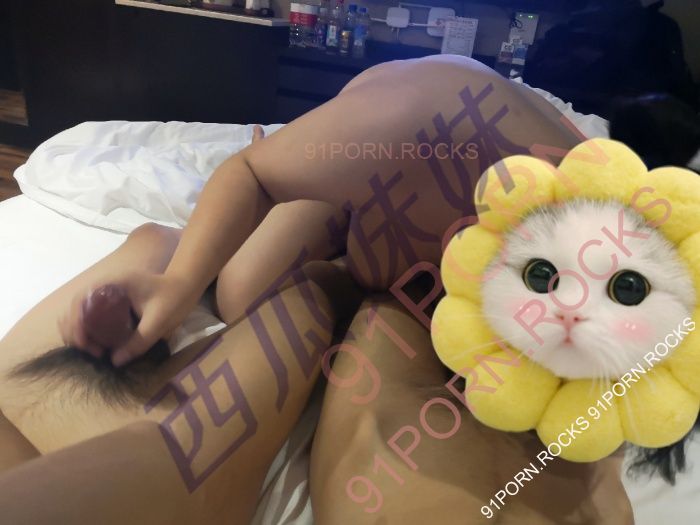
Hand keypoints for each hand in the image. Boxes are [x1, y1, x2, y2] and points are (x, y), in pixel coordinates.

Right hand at [59, 272, 196, 365]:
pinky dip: (91, 331)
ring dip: (82, 332)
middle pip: (76, 308)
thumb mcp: (159, 321)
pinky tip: (101, 345)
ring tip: (96, 351)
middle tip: (93, 352)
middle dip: (76, 331)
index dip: (75, 322)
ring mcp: (108, 294)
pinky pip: (94, 316)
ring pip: (82, 313)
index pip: (80, 299)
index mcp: (113, 283)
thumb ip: (139, 341)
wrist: (186, 285)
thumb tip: (115, 361)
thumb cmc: (175, 298)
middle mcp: (105, 286)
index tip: (83, 343)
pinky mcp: (113, 302)